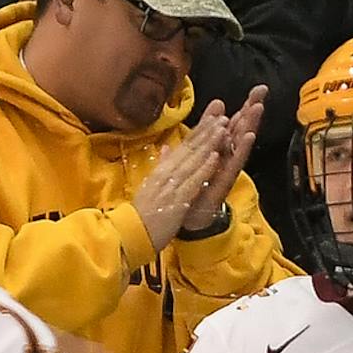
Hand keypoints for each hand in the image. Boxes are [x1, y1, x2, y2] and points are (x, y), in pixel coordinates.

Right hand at [129, 102, 231, 250]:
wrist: (130, 236)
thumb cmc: (140, 216)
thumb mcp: (149, 186)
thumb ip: (161, 166)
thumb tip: (168, 148)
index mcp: (160, 172)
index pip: (183, 148)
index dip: (198, 132)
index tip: (212, 118)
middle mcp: (165, 175)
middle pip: (189, 149)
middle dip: (207, 131)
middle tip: (222, 115)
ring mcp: (171, 187)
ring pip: (193, 161)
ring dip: (209, 144)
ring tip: (223, 128)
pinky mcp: (176, 201)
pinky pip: (192, 182)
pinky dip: (204, 169)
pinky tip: (215, 157)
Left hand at [181, 85, 266, 236]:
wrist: (188, 219)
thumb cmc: (192, 189)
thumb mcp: (193, 158)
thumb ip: (197, 138)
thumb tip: (204, 121)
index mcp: (219, 150)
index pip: (233, 125)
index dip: (244, 107)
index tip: (257, 90)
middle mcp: (226, 158)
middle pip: (241, 130)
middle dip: (251, 110)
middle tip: (262, 91)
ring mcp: (227, 169)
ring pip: (240, 144)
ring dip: (249, 125)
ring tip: (257, 107)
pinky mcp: (225, 181)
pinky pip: (233, 163)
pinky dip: (241, 149)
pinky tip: (248, 135)